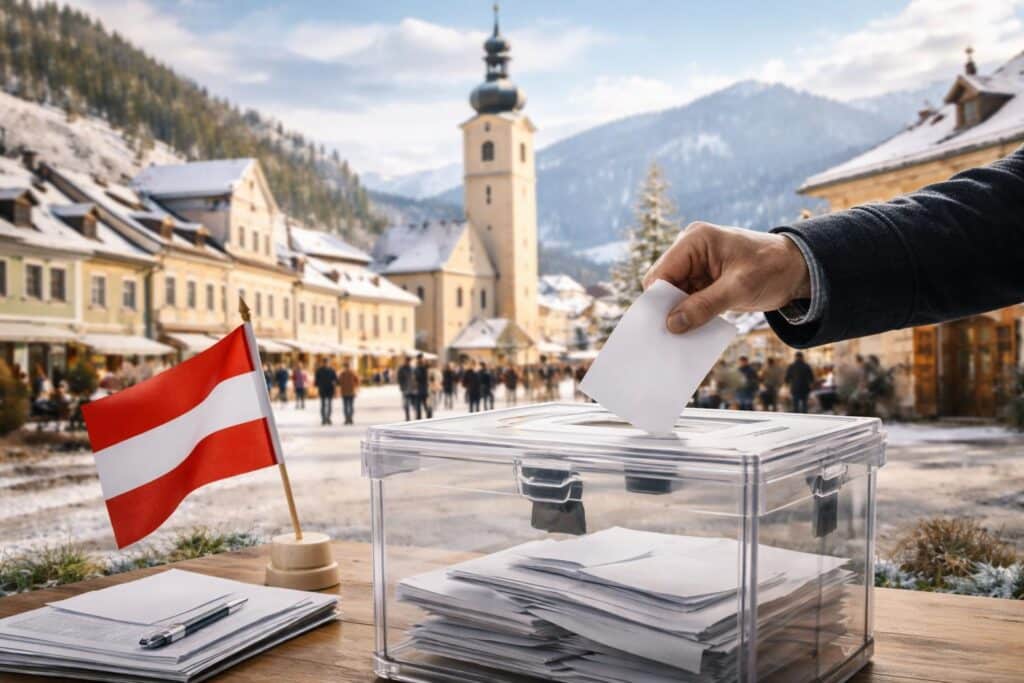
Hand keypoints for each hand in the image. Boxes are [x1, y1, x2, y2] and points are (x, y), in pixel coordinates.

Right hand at [643, 222, 810, 333]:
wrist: (799, 269)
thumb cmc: (773, 267)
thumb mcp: (739, 288)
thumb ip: (704, 306)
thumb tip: (672, 325)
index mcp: (695, 240)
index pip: (661, 272)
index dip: (658, 299)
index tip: (661, 326)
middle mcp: (691, 251)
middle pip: (664, 285)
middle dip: (668, 309)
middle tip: (672, 335)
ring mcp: (697, 267)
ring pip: (674, 296)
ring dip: (680, 315)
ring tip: (684, 337)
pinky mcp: (705, 282)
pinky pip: (688, 301)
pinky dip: (691, 316)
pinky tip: (695, 330)